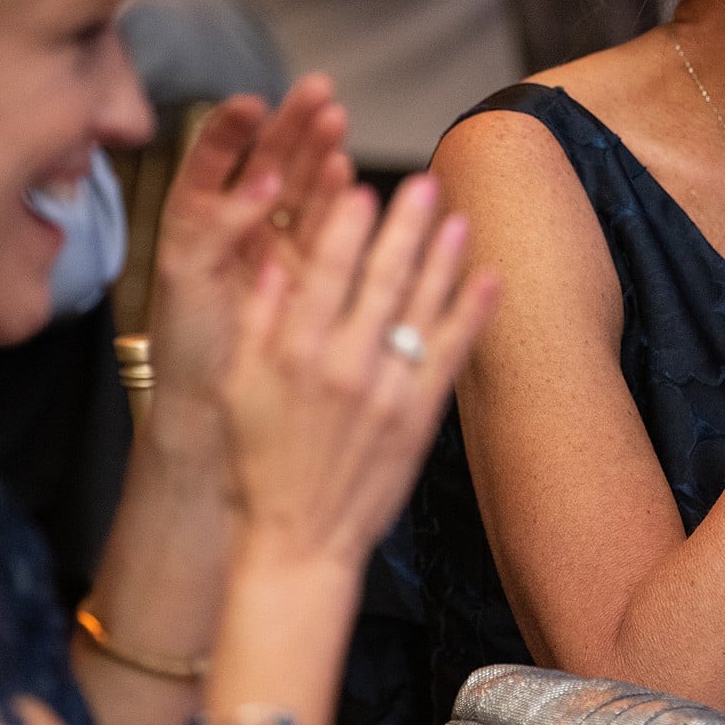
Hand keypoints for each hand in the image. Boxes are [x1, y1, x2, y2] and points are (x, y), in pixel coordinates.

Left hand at [145, 75, 354, 432]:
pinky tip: (345, 168)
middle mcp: (238, 226)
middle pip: (266, 161)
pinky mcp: (310, 270)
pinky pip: (325, 222)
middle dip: (291, 124)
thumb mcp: (186, 277)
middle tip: (317, 93)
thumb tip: (262, 182)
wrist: (213, 407)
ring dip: (319, 149)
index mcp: (197, 221)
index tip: (251, 105)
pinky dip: (336, 193)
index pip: (212, 161)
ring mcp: (278, 245)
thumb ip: (218, 224)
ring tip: (335, 120)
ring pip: (302, 184)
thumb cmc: (187, 345)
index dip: (231, 130)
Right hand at [221, 174, 498, 563]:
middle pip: (381, 279)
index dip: (346, 227)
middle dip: (405, 226)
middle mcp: (342, 365)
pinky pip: (451, 354)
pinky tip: (488, 279)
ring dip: (444, 258)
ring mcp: (386, 391)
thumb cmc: (260, 465)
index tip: (362, 187)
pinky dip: (471, 314)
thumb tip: (272, 261)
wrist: (299, 542)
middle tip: (424, 181)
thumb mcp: (237, 389)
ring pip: (422, 308)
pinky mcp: (418, 417)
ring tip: (460, 216)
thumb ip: (256, 322)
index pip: (323, 273)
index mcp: (293, 352)